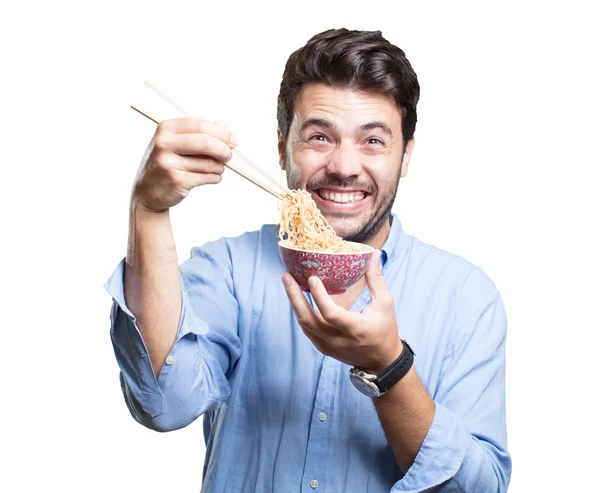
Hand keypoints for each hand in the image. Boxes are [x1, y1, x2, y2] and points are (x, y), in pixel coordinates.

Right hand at [132, 117, 236, 212]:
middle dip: (224, 150)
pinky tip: (209, 177)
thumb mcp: (178, 142)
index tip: (233, 140)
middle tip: (229, 156)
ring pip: (210, 163)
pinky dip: (215, 178)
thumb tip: (224, 126)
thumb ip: (201, 133)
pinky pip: (208, 177)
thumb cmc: (168, 163)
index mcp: (166, 128)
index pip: (201, 125)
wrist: (148, 192)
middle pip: (206, 142)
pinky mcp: (177, 181)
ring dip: (219, 167)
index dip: (222, 133)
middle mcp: (164, 144)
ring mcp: (169, 163)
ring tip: (214, 169)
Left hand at [282, 250, 402, 372]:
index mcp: (355, 329)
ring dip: (294, 303)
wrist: (381, 362)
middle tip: (286, 277)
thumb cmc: (385, 329)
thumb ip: (376, 278)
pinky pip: (307, 329)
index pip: (331, 314)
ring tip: (288, 282)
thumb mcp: (385, 303)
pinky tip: (296, 297)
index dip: (319, 297)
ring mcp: (328, 346)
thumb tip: (373, 253)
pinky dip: (300, 312)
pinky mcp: (323, 348)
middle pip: (309, 320)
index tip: (312, 278)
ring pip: (304, 324)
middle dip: (294, 297)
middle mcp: (338, 340)